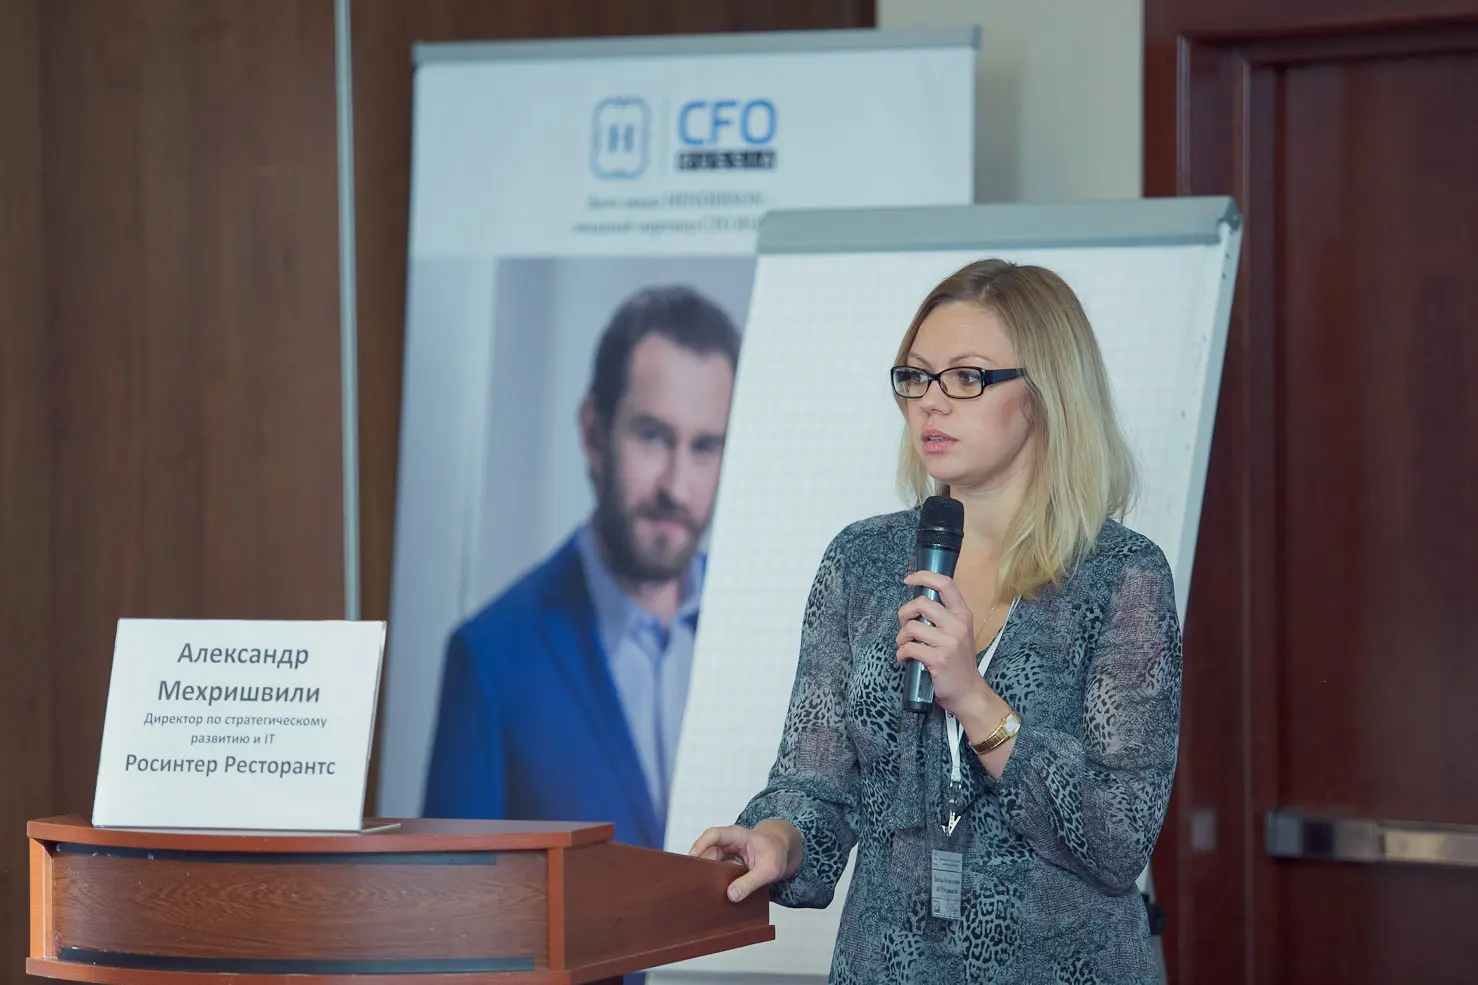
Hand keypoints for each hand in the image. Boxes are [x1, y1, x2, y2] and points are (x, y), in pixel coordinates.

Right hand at [688, 820, 797, 901]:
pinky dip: (712, 883)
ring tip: (701, 892)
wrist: (782, 852)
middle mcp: (727, 843)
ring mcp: (725, 855)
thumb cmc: (776, 853)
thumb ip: (751, 882)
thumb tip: (732, 895)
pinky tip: (711, 895)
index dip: (700, 845)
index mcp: (737, 835)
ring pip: (708, 864)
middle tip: (693, 884)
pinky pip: (714, 873)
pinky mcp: (726, 866)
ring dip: (705, 877)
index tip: (692, 858)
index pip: (714, 835)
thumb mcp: (769, 870)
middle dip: (699, 867)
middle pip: (706, 852)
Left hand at [896, 570, 993, 716]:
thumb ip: (943, 617)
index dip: (924, 577)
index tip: (909, 580)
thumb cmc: (958, 662)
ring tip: (905, 646)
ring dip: (901, 638)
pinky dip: (901, 654)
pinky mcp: (938, 659)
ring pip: (911, 627)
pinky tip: (905, 659)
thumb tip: (915, 604)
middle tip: (905, 625)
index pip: (945, 584)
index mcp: (963, 615)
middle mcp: (958, 625)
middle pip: (921, 603)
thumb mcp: (958, 633)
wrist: (968, 692)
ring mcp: (949, 643)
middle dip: (904, 613)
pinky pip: (908, 648)